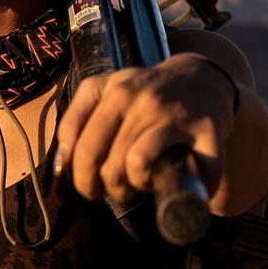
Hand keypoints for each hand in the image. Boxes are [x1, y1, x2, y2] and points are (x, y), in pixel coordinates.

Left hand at [54, 52, 238, 210]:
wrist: (204, 79)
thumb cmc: (147, 96)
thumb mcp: (106, 93)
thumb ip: (76, 123)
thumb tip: (61, 166)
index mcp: (115, 90)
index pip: (83, 149)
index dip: (82, 179)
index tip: (90, 187)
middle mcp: (144, 97)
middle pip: (107, 164)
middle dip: (108, 188)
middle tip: (117, 189)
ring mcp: (175, 113)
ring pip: (136, 165)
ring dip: (135, 186)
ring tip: (142, 182)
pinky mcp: (205, 130)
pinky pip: (180, 170)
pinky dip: (169, 186)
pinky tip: (168, 181)